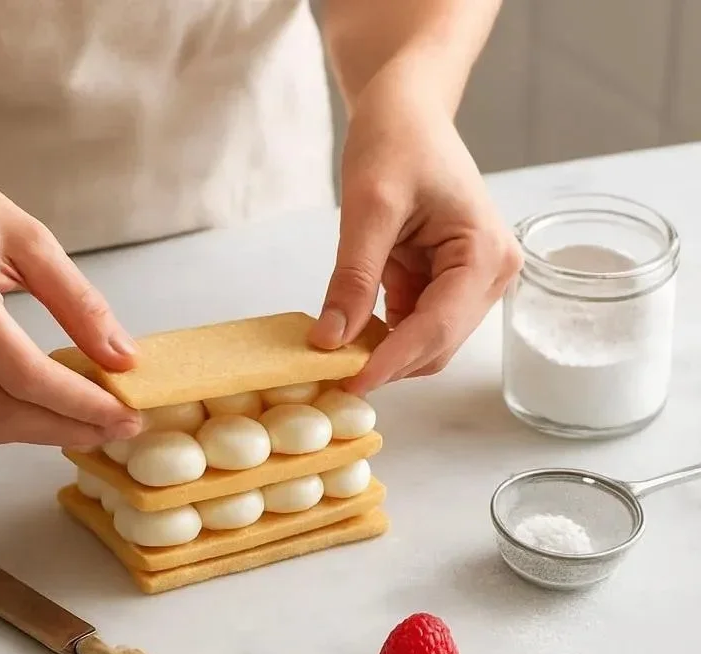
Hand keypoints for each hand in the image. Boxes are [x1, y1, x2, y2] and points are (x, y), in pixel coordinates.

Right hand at [0, 157, 142, 446]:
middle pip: (2, 413)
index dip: (79, 403)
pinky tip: (49, 414)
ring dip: (43, 435)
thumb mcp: (26, 235)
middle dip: (69, 429)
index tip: (127, 414)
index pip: (24, 374)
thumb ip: (76, 299)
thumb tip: (123, 357)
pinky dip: (12, 425)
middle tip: (122, 428)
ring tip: (94, 426)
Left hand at [308, 75, 520, 393]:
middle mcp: (489, 275)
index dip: (392, 361)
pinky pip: (411, 323)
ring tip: (332, 352)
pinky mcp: (443, 281)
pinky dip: (379, 333)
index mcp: (485, 254)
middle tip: (327, 374)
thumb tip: (331, 341)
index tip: (348, 383)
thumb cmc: (397, 138)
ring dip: (381, 351)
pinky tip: (347, 329)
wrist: (406, 107)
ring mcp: (469, 281)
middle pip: (436, 344)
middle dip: (386, 361)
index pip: (439, 327)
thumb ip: (353, 276)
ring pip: (424, 341)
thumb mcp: (369, 206)